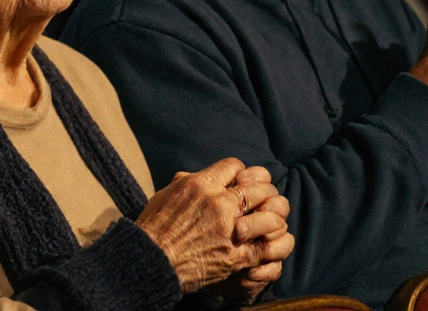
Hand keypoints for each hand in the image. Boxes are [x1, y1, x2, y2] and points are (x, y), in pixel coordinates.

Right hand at [137, 159, 293, 293]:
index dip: (239, 172)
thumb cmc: (154, 228)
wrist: (152, 262)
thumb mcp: (166, 194)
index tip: (238, 180)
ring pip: (270, 212)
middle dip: (263, 188)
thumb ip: (187, 182)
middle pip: (259, 185)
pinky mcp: (237, 255)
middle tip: (262, 196)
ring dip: (274, 213)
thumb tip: (196, 176)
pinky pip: (267, 244)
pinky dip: (275, 240)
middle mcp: (219, 203)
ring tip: (271, 216)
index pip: (235, 166)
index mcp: (201, 184)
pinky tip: (273, 238)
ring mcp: (230, 229)